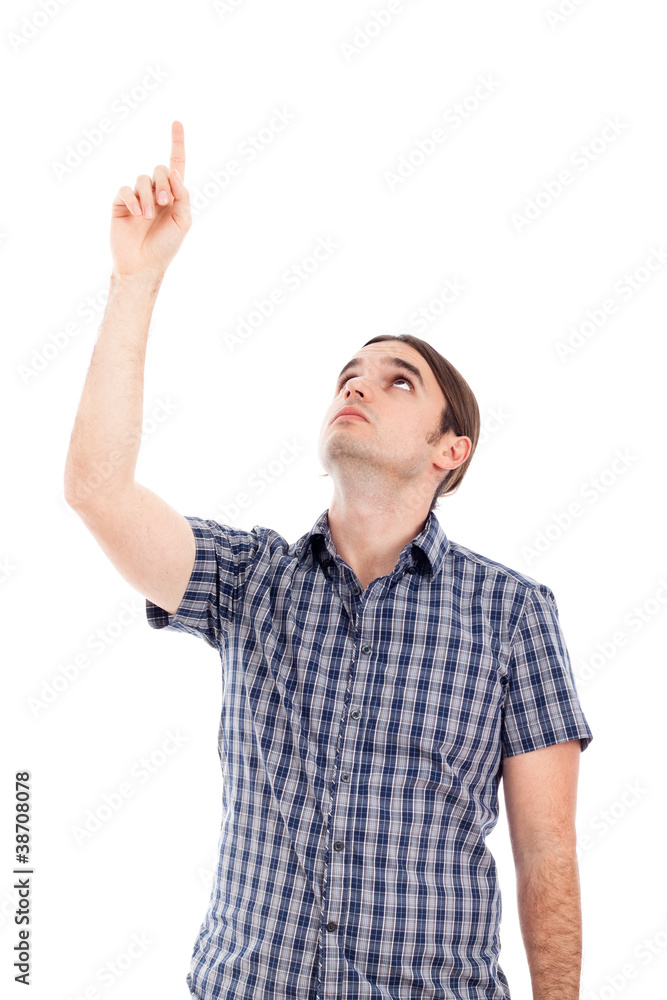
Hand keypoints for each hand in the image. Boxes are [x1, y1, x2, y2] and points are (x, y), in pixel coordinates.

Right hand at [110, 120, 191, 278]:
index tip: (177, 122)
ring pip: (142, 179)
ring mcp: (137, 197)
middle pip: (159, 169)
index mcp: (173, 195)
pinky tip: (136, 214)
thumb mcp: (183, 221)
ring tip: (147, 217)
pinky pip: (125, 190)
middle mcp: (155, 193)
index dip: (177, 143)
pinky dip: (132, 199)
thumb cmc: (166, 246)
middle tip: (164, 203)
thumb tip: (173, 171)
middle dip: (163, 183)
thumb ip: (182, 195)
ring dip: (147, 197)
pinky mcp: (120, 203)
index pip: (176, 165)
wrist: (144, 265)